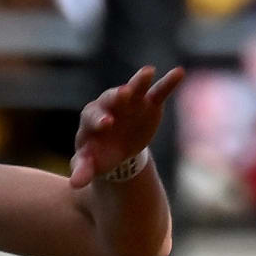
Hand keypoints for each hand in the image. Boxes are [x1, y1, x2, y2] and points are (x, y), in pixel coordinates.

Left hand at [69, 63, 185, 188]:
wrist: (117, 149)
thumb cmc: (99, 154)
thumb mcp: (90, 164)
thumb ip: (83, 170)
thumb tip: (76, 184)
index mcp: (91, 119)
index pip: (92, 116)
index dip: (99, 119)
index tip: (106, 124)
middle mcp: (109, 105)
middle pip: (111, 97)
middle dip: (117, 97)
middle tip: (123, 93)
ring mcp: (130, 102)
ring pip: (133, 88)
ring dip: (140, 81)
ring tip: (148, 71)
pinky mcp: (148, 104)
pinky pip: (158, 91)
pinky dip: (168, 82)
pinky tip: (179, 73)